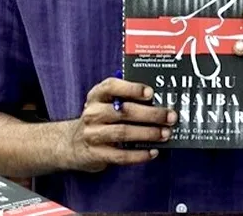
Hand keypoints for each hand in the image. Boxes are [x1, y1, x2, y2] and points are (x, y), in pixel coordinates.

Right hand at [57, 77, 176, 172]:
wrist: (72, 144)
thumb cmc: (99, 120)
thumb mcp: (105, 104)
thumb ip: (125, 99)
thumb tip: (158, 100)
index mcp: (97, 96)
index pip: (112, 87)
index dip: (132, 88)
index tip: (150, 92)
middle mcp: (93, 113)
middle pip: (124, 111)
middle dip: (150, 114)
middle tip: (170, 117)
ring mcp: (93, 134)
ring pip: (123, 132)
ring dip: (148, 133)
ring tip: (165, 134)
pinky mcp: (97, 154)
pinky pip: (121, 155)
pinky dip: (139, 155)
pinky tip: (153, 152)